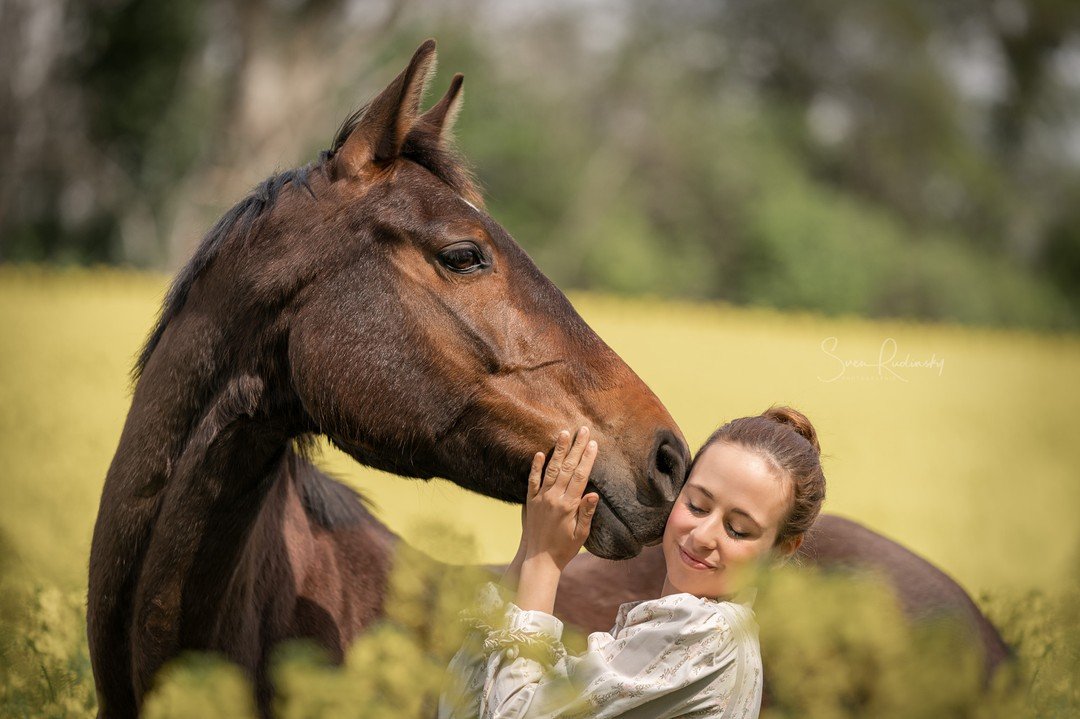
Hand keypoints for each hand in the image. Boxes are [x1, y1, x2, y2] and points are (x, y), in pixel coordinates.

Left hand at [522, 426, 600, 571]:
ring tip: (563, 433)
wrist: (539, 560)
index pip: (581, 476)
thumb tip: (594, 494)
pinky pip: (532, 481)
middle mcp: (553, 498)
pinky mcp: (530, 501)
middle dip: (576, 447)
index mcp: (568, 506)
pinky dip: (536, 466)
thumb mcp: (581, 534)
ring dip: (558, 450)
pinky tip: (539, 453)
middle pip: (567, 467)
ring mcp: (540, 498)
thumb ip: (587, 513)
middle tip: (582, 429)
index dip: (587, 458)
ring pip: (551, 470)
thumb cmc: (564, 549)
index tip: (593, 443)